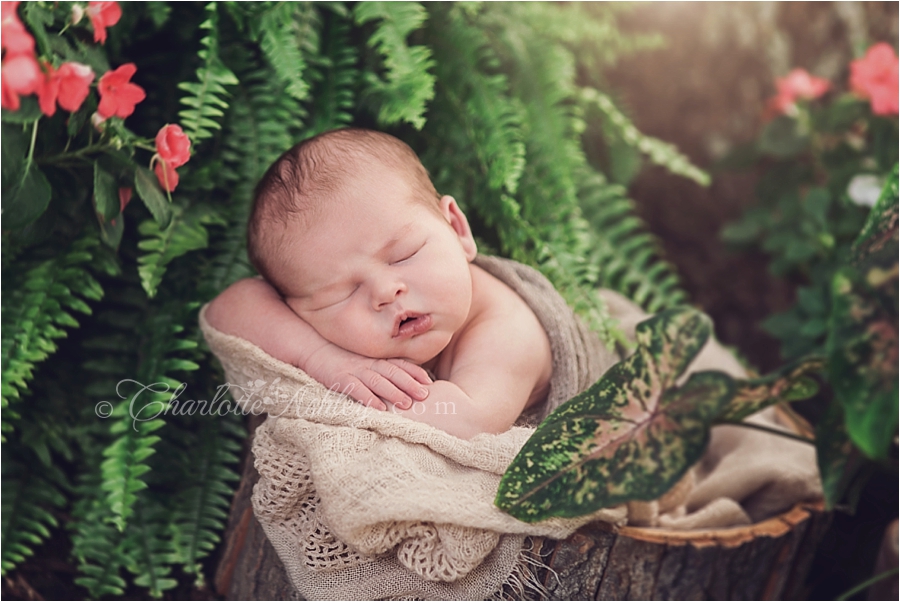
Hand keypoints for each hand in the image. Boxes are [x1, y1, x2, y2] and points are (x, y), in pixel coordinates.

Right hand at [302, 342, 431, 410]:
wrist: (314, 349)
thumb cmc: (341, 358)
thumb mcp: (364, 361)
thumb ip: (380, 368)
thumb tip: (401, 381)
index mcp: (375, 360)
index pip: (399, 364)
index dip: (414, 372)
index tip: (429, 382)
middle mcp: (368, 364)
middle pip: (393, 373)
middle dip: (410, 384)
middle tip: (425, 395)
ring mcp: (354, 371)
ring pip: (377, 381)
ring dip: (393, 392)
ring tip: (407, 404)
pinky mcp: (340, 379)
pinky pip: (356, 389)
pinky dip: (368, 398)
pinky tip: (379, 408)